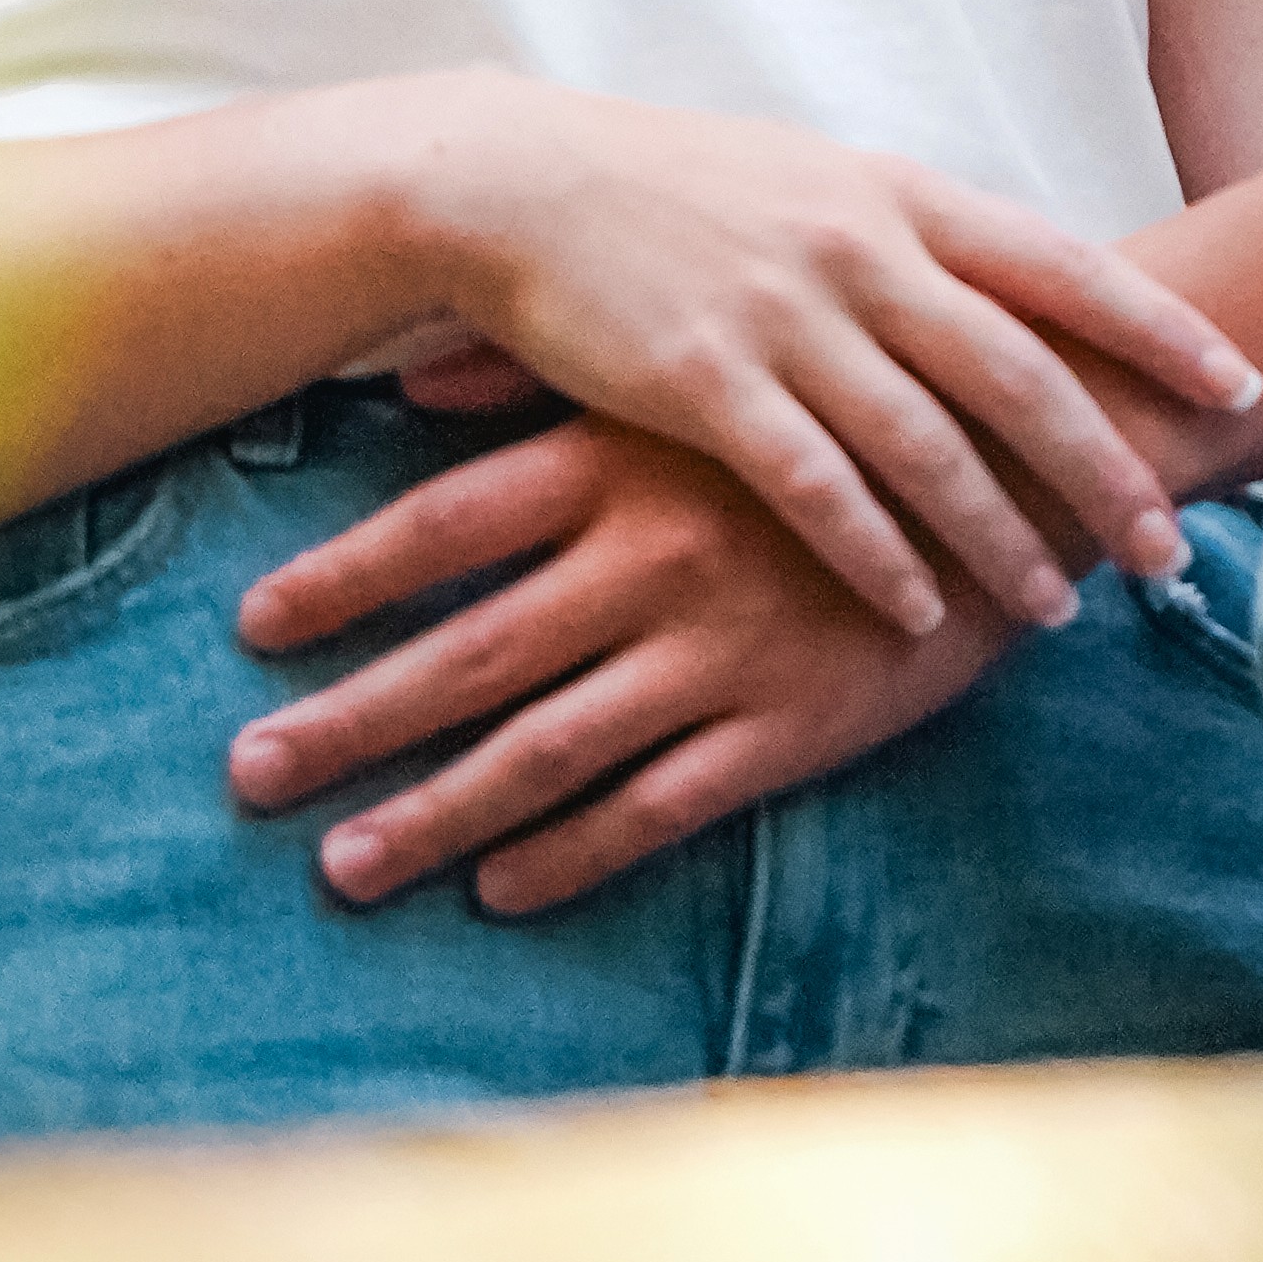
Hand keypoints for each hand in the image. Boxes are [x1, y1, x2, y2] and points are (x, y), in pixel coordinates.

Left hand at [226, 417, 1005, 910]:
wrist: (1016, 464)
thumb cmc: (827, 409)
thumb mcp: (691, 372)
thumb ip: (550, 378)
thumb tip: (413, 372)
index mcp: (620, 462)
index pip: (441, 529)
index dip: (339, 581)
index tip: (252, 629)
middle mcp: (651, 561)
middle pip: (465, 656)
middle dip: (345, 722)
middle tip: (247, 774)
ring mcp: (719, 653)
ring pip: (544, 752)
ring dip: (432, 816)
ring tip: (342, 865)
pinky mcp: (787, 728)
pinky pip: (657, 807)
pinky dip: (571, 854)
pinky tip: (498, 890)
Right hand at [373, 79, 1253, 646]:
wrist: (522, 183)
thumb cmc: (679, 190)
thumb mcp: (817, 180)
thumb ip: (914, 235)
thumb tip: (1020, 288)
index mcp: (899, 193)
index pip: (1062, 264)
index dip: (1159, 328)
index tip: (1238, 385)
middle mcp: (860, 248)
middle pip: (1019, 372)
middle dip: (1104, 466)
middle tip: (1168, 547)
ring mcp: (784, 314)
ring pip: (928, 443)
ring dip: (1003, 533)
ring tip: (1059, 605)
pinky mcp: (704, 381)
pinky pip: (815, 487)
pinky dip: (878, 554)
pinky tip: (920, 612)